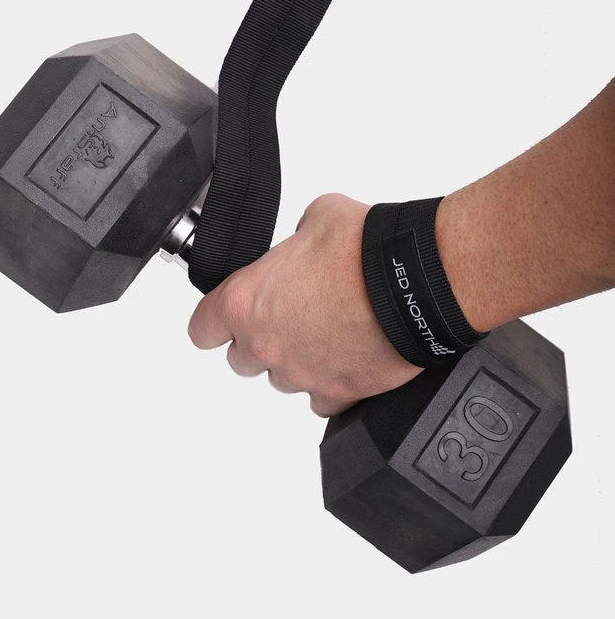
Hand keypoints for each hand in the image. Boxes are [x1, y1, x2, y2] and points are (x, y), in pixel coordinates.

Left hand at [188, 193, 421, 416]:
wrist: (416, 282)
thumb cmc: (366, 249)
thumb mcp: (316, 218)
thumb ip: (294, 240)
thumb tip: (302, 246)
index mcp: (247, 301)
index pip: (202, 330)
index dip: (214, 323)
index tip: (225, 320)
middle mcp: (266, 345)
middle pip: (241, 361)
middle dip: (260, 342)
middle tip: (290, 319)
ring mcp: (300, 374)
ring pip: (282, 381)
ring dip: (296, 362)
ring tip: (327, 335)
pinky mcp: (338, 394)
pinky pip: (321, 400)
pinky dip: (331, 384)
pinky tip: (348, 359)